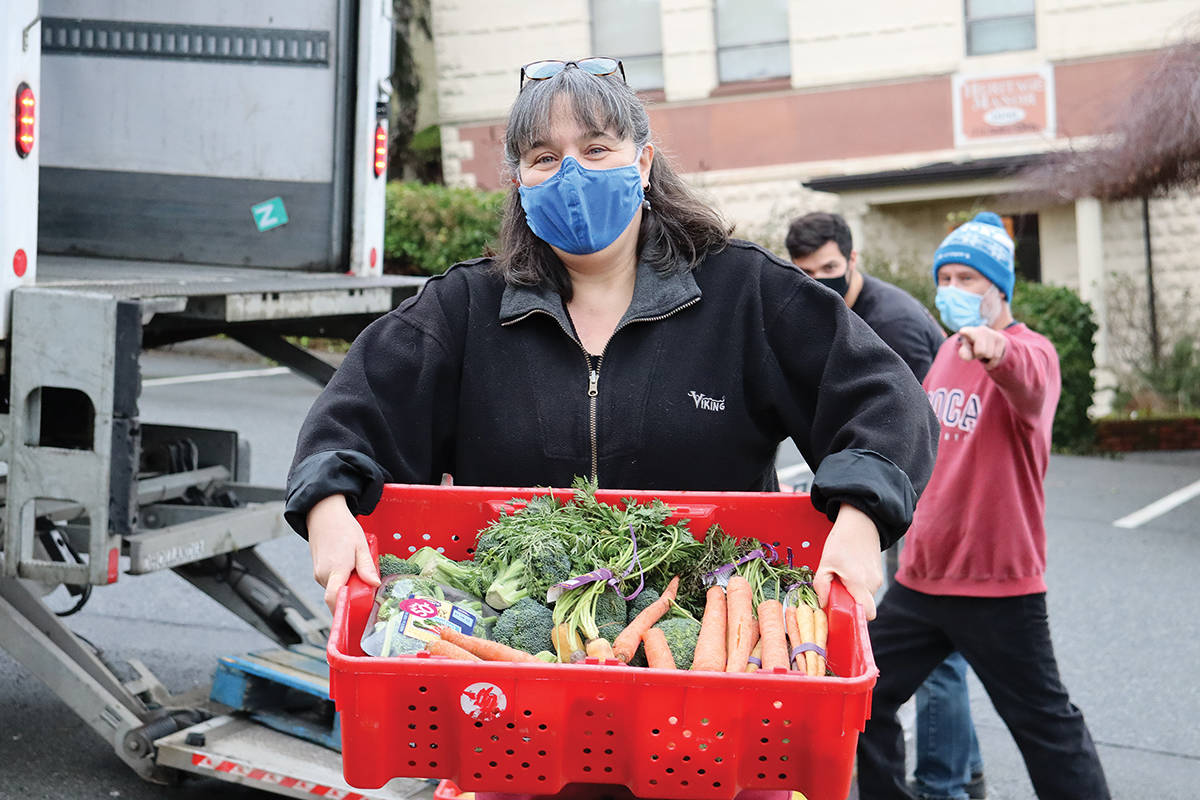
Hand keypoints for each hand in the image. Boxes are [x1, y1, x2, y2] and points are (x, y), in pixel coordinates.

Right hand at [307, 494, 379, 612]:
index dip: (343, 609)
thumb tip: (375, 584)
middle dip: (353, 595)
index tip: (355, 614)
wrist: (324, 516)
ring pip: (336, 590)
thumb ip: (367, 567)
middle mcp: (323, 575)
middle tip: (367, 585)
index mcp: (336, 569)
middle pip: (339, 596)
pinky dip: (342, 581)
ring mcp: (319, 575)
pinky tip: (348, 567)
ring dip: (348, 586)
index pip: (334, 597)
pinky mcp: (318, 573)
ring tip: (356, 569)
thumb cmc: (343, 528)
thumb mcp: (361, 546)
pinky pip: (332, 584)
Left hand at [813, 504, 882, 619]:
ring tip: (841, 576)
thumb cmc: (842, 541)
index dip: (855, 617)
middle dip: (848, 603)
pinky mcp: (878, 574)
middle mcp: (873, 584)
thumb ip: (821, 586)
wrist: (861, 522)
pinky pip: (867, 588)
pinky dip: (857, 585)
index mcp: (860, 583)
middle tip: (835, 590)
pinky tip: (849, 572)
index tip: (840, 612)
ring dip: (852, 592)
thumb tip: (822, 604)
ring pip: (864, 597)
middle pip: (863, 606)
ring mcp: (877, 579)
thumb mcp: (825, 562)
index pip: (867, 614)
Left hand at [957, 325, 1005, 367]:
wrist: (986, 343)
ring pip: (991, 355)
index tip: (962, 331)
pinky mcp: (1001, 338)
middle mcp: (981, 329)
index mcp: (969, 331)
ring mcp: (992, 333)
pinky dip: (993, 361)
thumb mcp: (966, 351)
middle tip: (978, 351)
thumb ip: (964, 353)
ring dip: (987, 358)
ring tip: (985, 352)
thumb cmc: (973, 347)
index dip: (965, 332)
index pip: (965, 331)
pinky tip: (990, 355)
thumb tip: (965, 356)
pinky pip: (997, 356)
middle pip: (981, 352)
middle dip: (980, 355)